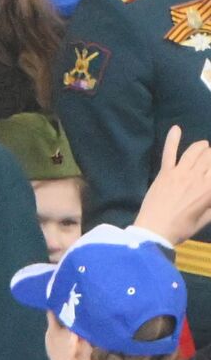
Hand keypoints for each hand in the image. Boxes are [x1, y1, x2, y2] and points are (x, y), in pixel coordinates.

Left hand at [134, 125, 210, 244]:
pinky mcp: (164, 173)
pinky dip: (172, 139)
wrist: (154, 230)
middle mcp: (197, 177)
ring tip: (204, 146)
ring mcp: (179, 173)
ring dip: (202, 146)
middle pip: (210, 157)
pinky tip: (175, 128)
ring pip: (195, 151)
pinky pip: (169, 152)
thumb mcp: (206, 218)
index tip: (210, 172)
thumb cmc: (182, 227)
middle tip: (209, 160)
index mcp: (209, 189)